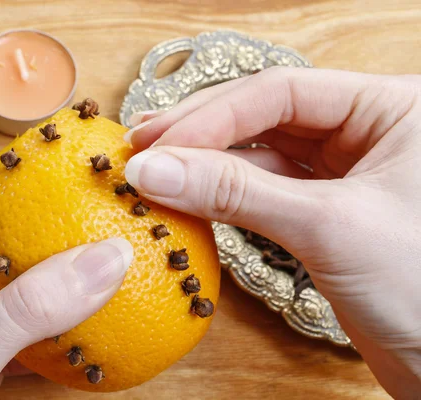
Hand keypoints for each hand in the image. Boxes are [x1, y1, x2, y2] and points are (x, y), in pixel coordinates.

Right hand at [124, 67, 420, 397]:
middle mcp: (368, 131)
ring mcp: (345, 170)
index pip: (282, 91)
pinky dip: (225, 194)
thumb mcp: (327, 227)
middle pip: (265, 114)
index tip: (158, 144)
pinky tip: (191, 194)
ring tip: (157, 170)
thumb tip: (155, 169)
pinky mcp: (325, 209)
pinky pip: (264, 189)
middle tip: (144, 147)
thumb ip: (235, 193)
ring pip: (260, 152)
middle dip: (202, 133)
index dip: (212, 116)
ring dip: (207, 163)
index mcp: (391, 108)